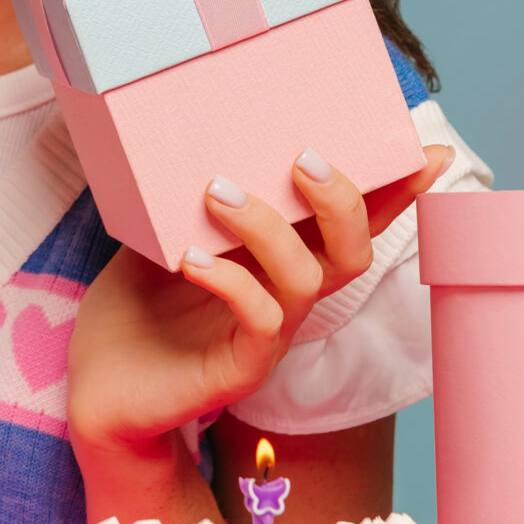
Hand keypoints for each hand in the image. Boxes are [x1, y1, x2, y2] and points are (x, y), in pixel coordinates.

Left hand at [66, 144, 451, 521]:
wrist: (96, 391)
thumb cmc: (132, 311)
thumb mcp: (157, 235)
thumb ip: (185, 195)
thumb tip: (197, 132)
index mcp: (276, 262)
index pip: (348, 224)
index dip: (393, 191)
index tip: (426, 151)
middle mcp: (285, 298)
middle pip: (352, 251)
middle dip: (343, 200)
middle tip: (303, 158)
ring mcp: (268, 336)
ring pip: (308, 279)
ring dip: (269, 227)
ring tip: (218, 192)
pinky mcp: (240, 369)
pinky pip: (261, 321)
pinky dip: (231, 281)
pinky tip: (191, 258)